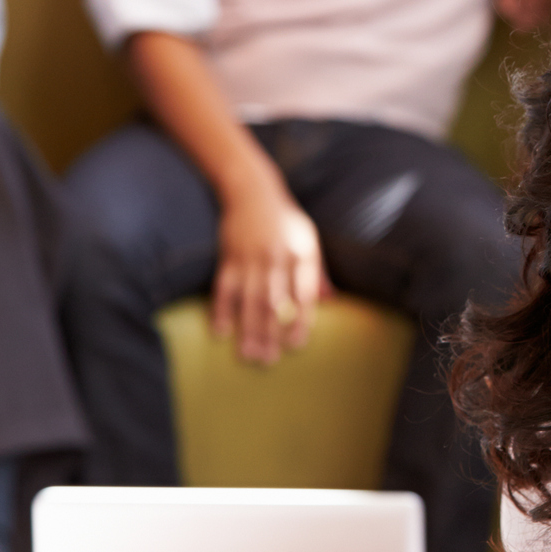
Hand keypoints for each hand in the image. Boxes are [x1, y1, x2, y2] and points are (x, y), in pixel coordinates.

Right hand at [213, 184, 325, 363]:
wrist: (253, 190)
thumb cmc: (286, 220)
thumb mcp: (309, 240)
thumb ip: (318, 271)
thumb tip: (331, 301)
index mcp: (302, 254)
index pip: (304, 295)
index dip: (300, 321)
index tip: (295, 345)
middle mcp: (277, 257)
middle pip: (275, 303)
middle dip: (271, 334)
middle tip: (267, 361)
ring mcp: (251, 257)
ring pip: (250, 300)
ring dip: (248, 330)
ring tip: (248, 355)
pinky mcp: (229, 256)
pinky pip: (224, 287)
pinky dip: (221, 309)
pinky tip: (220, 331)